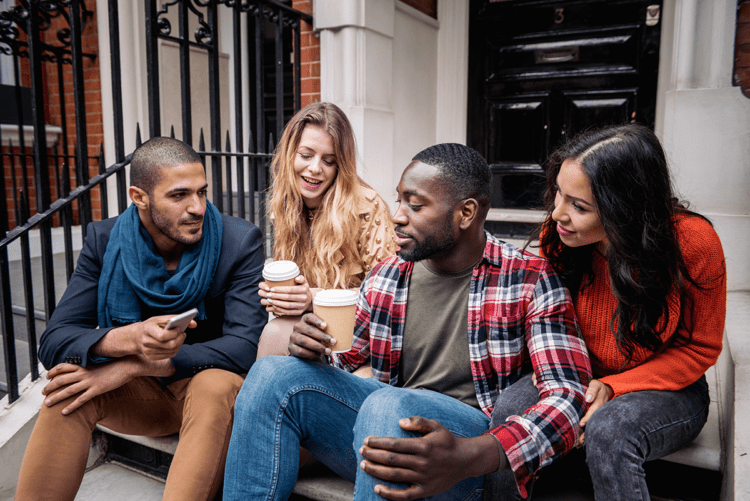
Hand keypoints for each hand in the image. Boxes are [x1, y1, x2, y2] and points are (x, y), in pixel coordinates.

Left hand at [42, 359, 139, 414]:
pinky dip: (71, 406)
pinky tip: (64, 412)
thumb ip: (89, 368)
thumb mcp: (99, 364)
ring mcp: (90, 382)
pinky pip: (81, 400)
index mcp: (84, 366)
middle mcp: (84, 373)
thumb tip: (83, 371)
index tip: (48, 376)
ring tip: (47, 404)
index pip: (63, 367)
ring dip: (56, 397)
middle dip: (50, 387)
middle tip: (43, 393)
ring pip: (68, 390)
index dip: (53, 371)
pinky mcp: (97, 390)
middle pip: (61, 380)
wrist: (127, 366)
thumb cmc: (115, 365)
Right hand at [135, 315, 192, 359]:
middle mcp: (146, 342)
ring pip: (172, 351)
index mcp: (147, 330)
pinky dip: (175, 349)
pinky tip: (174, 343)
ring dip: (179, 344)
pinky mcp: (151, 357)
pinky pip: (169, 355)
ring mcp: (148, 352)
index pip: (163, 336)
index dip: (174, 333)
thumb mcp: (160, 318)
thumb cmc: (151, 325)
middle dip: (180, 339)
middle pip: (170, 345)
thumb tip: (195, 324)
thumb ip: (176, 318)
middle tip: (183, 333)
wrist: (135, 337)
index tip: (178, 329)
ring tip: (179, 337)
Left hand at [259, 275, 313, 315]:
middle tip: (268, 295)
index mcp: (304, 289)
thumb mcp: (304, 282)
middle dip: (276, 296)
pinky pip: (288, 312)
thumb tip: (296, 278)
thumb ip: (300, 278)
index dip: (280, 289)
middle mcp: (304, 298)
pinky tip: (274, 306)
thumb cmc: (303, 289)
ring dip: (276, 303)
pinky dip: (280, 309)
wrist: (310, 300)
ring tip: (269, 300)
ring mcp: (302, 306)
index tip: (271, 289)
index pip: (290, 289)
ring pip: (287, 305)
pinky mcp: (299, 312)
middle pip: (288, 297)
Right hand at [288, 313, 335, 360]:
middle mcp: (297, 326)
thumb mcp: (322, 331)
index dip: (317, 321)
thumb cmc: (317, 337)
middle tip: (333, 341)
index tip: (326, 326)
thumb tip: (350, 326)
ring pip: (305, 341)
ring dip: (318, 346)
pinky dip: (311, 353)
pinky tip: (318, 355)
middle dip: (322, 336)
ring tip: (328, 350)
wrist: (305, 349)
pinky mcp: (291, 347)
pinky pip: (301, 351)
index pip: (310, 317)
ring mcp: (293, 337)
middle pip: (309, 330)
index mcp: (305, 319)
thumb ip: (330, 328)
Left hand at [358, 416, 500, 499]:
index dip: (378, 442)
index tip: (367, 440)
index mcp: (423, 446)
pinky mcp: (425, 490)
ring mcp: (423, 478)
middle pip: (391, 459)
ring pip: (394, 475)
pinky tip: (377, 488)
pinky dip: (389, 493)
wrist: (465, 461)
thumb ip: (418, 421)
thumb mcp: (436, 426)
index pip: (395, 444)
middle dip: (373, 455)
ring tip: (363, 465)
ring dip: (376, 471)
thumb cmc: (447, 441)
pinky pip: (404, 495)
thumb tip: (400, 422)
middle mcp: (422, 462)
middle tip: (361, 451)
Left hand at [578, 379, 612, 445]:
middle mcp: (601, 412)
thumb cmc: (597, 387)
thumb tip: (588, 398)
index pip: (593, 411)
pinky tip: (582, 443)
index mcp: (600, 403)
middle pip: (594, 423)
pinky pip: (594, 427)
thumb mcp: (595, 385)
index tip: (581, 424)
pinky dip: (589, 435)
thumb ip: (592, 390)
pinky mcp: (598, 419)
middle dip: (588, 433)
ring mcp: (600, 416)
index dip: (588, 418)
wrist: (606, 390)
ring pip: (594, 427)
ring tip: (581, 444)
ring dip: (588, 436)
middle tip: (580, 441)